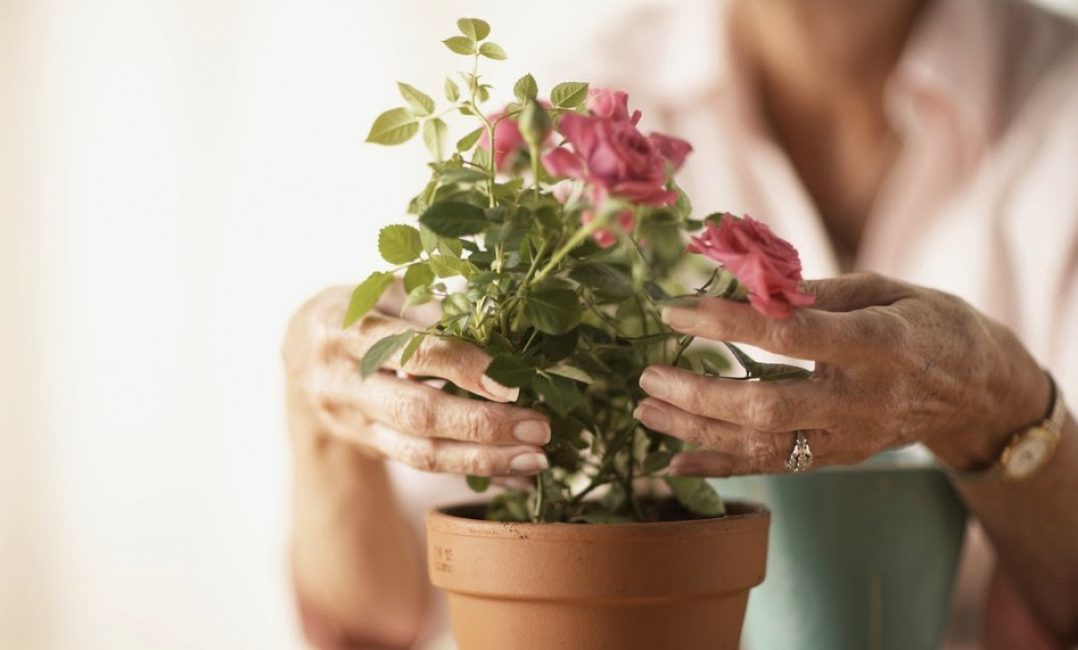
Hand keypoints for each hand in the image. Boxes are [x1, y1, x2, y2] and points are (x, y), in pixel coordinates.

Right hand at [282, 283, 550, 475]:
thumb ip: (431, 307)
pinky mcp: (369, 447)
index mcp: (344, 329)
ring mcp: (353, 422)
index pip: (409, 353)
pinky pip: (425, 466)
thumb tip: (499, 324)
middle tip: (538, 428)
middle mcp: (342, 381)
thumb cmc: (359, 309)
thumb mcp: (385, 292)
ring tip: (535, 459)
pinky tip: (517, 474)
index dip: (461, 367)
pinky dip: (475, 471)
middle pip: (416, 413)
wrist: (301, 353)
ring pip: (419, 453)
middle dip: (482, 425)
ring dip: (483, 460)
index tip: (510, 383)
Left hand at [634, 272, 1051, 475]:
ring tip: (646, 409)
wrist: (976, 390)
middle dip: (699, 393)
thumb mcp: (884, 287)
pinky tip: (675, 462)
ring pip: (763, 445)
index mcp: (877, 343)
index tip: (675, 311)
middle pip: (768, 406)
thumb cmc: (925, 322)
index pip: (789, 335)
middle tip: (649, 375)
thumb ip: (815, 290)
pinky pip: (772, 469)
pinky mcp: (838, 459)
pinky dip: (720, 467)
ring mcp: (849, 437)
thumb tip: (744, 283)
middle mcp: (861, 398)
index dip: (727, 323)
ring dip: (697, 430)